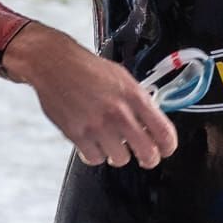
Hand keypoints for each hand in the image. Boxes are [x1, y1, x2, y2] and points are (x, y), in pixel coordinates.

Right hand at [4, 26, 177, 169]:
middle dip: (149, 159)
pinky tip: (94, 142)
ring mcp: (98, 125)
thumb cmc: (86, 67)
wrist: (54, 63)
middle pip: (147, 153)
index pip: (164, 131)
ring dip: (118, 154)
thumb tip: (151, 121)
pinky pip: (94, 159)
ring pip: (120, 159)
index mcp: (134, 96)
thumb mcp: (122, 76)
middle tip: (145, 157)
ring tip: (111, 142)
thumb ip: (138, 99)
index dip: (168, 146)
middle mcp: (118, 112)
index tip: (166, 149)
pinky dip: (95, 154)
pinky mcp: (78, 134)